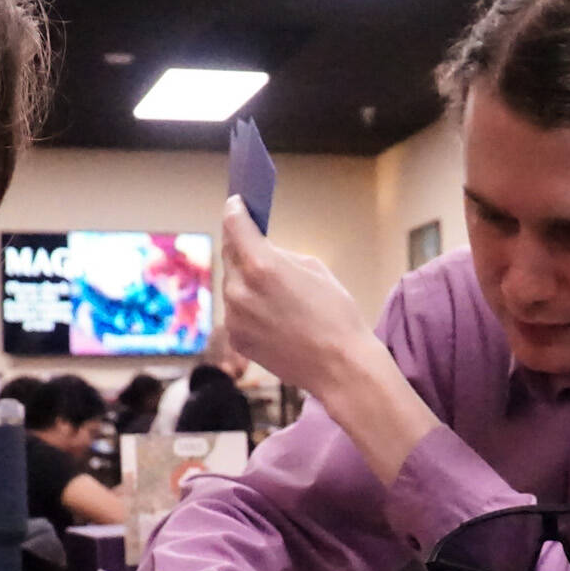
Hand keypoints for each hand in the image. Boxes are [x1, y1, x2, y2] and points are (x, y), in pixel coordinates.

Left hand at [220, 196, 384, 398]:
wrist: (340, 367)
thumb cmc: (337, 315)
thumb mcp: (314, 269)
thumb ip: (282, 256)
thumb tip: (264, 252)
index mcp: (261, 265)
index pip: (235, 225)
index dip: (235, 210)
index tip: (236, 204)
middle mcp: (240, 290)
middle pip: (230, 256)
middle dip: (240, 247)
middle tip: (252, 243)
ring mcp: (235, 317)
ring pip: (231, 286)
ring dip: (244, 280)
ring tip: (271, 289)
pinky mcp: (237, 339)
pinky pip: (235, 313)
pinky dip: (247, 308)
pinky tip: (271, 315)